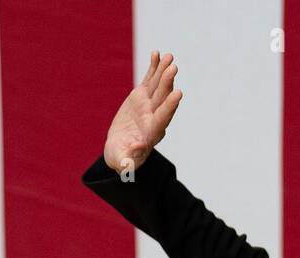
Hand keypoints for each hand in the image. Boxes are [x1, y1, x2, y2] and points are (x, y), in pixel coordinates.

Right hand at [102, 50, 182, 173]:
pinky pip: (149, 80)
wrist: (121, 150)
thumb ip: (128, 161)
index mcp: (151, 132)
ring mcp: (148, 106)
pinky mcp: (141, 98)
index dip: (170, 106)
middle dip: (168, 83)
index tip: (179, 93)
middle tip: (173, 67)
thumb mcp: (122, 162)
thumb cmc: (121, 159)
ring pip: (158, 86)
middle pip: (163, 98)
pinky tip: (156, 54)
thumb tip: (136, 149)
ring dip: (164, 71)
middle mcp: (153, 117)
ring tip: (169, 56)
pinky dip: (153, 68)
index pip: (163, 117)